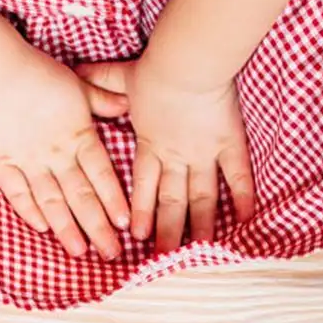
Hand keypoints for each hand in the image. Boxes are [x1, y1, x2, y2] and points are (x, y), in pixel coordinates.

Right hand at [0, 49, 131, 259]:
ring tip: (79, 251)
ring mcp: (29, 161)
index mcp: (78, 135)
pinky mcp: (3, 162)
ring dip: (67, 228)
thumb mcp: (77, 84)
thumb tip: (126, 104)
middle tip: (111, 253)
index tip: (125, 224)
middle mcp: (57, 154)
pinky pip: (17, 193)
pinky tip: (41, 229)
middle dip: (97, 227)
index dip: (114, 200)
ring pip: (52, 201)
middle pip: (81, 196)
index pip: (101, 175)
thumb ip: (100, 99)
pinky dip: (30, 211)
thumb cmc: (39, 73)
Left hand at [74, 60, 256, 252]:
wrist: (187, 63)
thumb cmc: (154, 68)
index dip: (140, 210)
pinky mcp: (228, 143)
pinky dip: (242, 196)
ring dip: (201, 225)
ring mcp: (203, 153)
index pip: (143, 186)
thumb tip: (77, 70)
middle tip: (165, 259)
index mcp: (150, 144)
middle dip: (168, 232)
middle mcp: (176, 156)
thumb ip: (102, 79)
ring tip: (201, 251)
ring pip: (202, 197)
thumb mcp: (122, 75)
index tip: (136, 235)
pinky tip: (245, 220)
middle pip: (171, 202)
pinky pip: (237, 175)